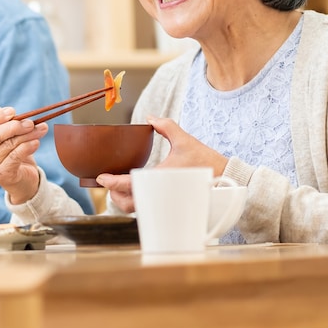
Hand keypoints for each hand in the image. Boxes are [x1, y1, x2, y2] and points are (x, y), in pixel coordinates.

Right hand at [0, 106, 45, 204]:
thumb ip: (4, 125)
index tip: (12, 111)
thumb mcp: (9, 139)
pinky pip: (15, 156)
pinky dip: (27, 147)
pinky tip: (36, 142)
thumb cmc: (15, 157)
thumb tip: (0, 109)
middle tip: (30, 122)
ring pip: (8, 145)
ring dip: (26, 135)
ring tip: (40, 129)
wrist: (24, 182)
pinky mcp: (1, 176)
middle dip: (13, 126)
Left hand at [95, 117, 226, 212]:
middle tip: (108, 182)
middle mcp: (161, 193)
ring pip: (137, 210)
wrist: (226, 178)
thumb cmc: (206, 160)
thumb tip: (150, 117)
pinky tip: (134, 191)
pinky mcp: (170, 206)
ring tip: (119, 187)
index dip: (111, 182)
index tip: (101, 177)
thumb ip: (166, 126)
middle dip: (114, 194)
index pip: (129, 184)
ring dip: (124, 200)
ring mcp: (166, 202)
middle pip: (128, 203)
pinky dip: (137, 202)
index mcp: (161, 177)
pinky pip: (147, 209)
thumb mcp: (184, 140)